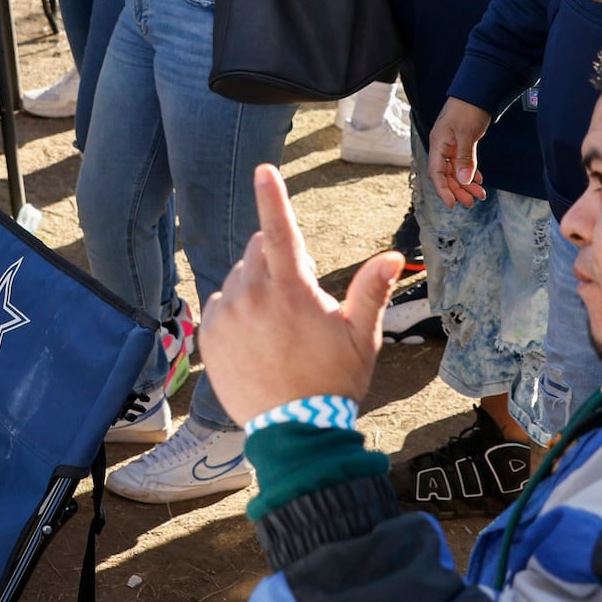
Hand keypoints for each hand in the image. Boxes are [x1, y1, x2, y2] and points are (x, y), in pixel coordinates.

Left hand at [196, 164, 395, 420]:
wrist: (295, 432)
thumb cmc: (333, 381)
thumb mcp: (361, 336)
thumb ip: (371, 290)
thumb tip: (392, 255)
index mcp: (290, 289)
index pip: (280, 230)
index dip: (273, 196)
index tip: (264, 170)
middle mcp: (251, 295)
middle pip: (259, 251)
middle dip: (279, 260)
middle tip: (300, 298)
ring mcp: (226, 315)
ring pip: (239, 278)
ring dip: (256, 287)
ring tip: (278, 328)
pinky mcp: (209, 335)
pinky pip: (221, 304)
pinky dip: (236, 310)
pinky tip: (257, 340)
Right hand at [428, 98, 489, 207]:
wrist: (476, 92)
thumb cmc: (468, 109)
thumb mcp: (466, 134)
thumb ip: (465, 158)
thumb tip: (464, 181)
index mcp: (438, 144)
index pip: (436, 173)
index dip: (443, 190)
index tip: (452, 204)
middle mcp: (442, 147)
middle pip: (446, 175)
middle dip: (458, 190)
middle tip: (472, 203)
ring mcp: (451, 145)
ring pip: (456, 171)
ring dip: (467, 184)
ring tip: (480, 195)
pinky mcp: (461, 143)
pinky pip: (463, 163)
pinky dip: (471, 173)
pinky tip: (479, 180)